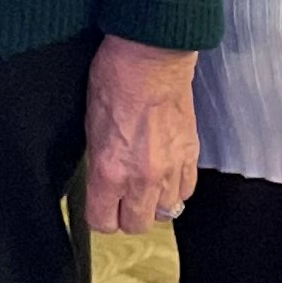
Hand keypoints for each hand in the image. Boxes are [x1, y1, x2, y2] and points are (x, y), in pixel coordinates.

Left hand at [82, 35, 200, 234]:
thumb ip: (100, 162)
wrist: (151, 58)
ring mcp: (170, 169)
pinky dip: (175, 188)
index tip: (100, 206)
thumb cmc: (113, 81)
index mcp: (109, 170)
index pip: (103, 222)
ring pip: (165, 212)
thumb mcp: (90, 124)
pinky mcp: (191, 157)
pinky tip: (166, 173)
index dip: (100, 215)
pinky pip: (186, 191)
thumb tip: (104, 181)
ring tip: (146, 182)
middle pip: (137, 224)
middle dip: (127, 215)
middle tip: (122, 197)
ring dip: (154, 202)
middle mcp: (141, 178)